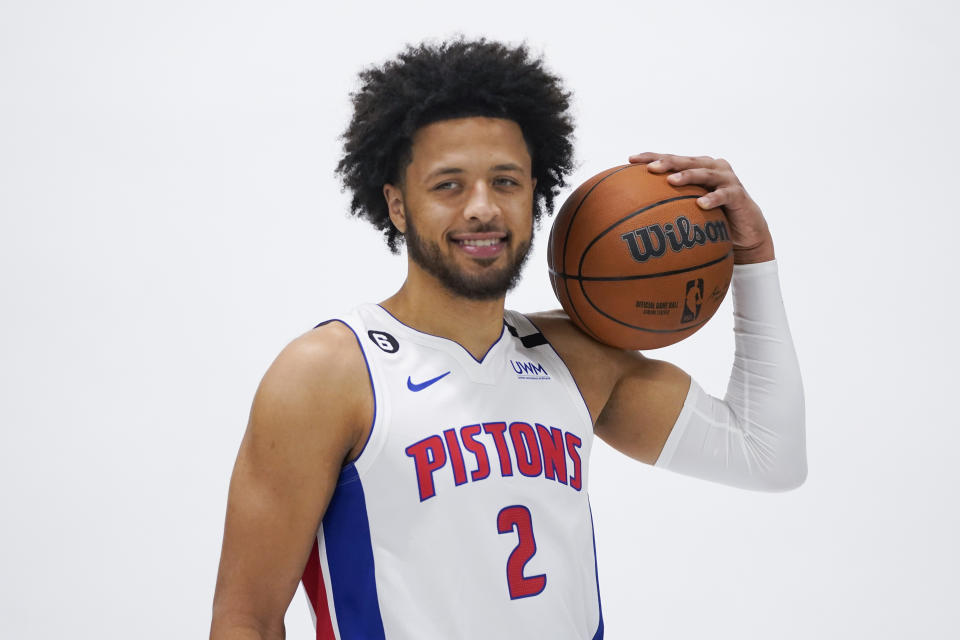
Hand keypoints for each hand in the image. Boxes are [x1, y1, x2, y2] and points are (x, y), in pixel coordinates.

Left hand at [628, 152, 773, 263]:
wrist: (744, 231)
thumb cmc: (712, 218)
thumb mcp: (687, 209)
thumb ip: (667, 205)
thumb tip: (632, 213)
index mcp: (696, 167)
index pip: (671, 158)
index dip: (651, 156)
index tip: (630, 159)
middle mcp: (711, 167)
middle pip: (686, 161)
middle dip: (667, 162)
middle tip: (650, 168)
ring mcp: (726, 179)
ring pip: (704, 173)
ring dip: (688, 176)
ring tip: (672, 181)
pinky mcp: (738, 194)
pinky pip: (724, 195)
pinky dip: (713, 198)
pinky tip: (701, 204)